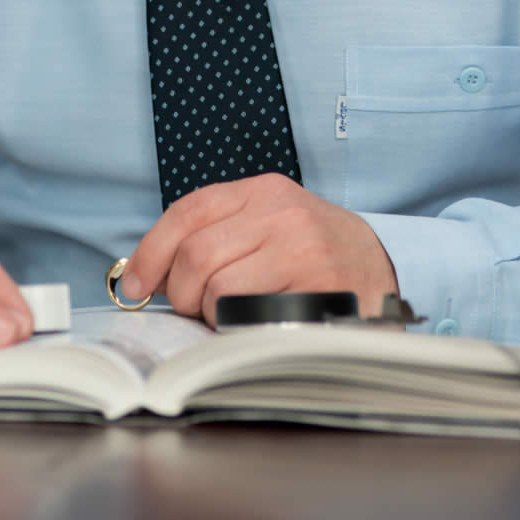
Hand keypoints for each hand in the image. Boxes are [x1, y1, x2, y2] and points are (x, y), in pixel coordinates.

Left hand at [120, 174, 398, 324]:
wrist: (386, 270)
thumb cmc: (317, 256)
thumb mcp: (271, 226)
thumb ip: (219, 236)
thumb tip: (148, 274)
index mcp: (264, 191)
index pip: (188, 211)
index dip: (151, 251)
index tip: (133, 285)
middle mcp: (282, 211)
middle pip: (195, 253)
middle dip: (179, 292)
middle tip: (191, 310)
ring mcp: (302, 248)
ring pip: (216, 286)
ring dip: (210, 313)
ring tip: (231, 316)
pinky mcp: (316, 286)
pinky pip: (248, 313)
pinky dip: (237, 328)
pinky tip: (253, 325)